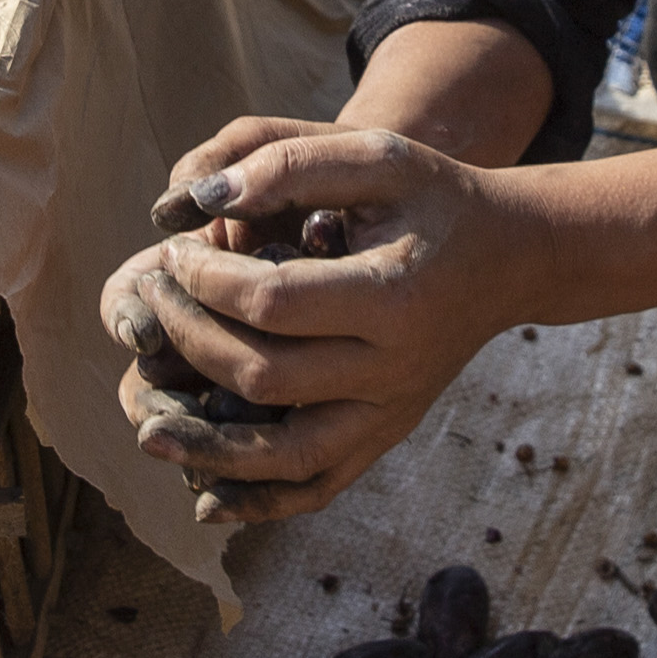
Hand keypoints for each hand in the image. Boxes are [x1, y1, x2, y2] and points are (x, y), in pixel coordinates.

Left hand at [106, 119, 529, 523]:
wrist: (508, 257)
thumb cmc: (434, 198)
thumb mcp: (376, 156)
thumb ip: (291, 163)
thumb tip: (201, 199)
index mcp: (392, 295)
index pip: (269, 302)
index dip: (203, 280)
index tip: (173, 253)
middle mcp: (393, 368)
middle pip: (264, 376)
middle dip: (189, 340)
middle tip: (154, 301)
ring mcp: (390, 412)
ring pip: (286, 457)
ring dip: (208, 450)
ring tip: (147, 432)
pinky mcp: (385, 436)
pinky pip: (318, 487)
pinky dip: (259, 501)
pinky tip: (205, 499)